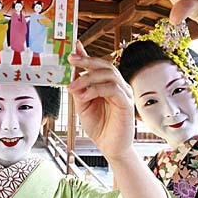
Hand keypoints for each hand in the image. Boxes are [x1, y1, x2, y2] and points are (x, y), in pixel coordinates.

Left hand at [67, 41, 134, 160]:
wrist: (109, 147)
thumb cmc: (99, 126)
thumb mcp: (82, 105)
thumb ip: (79, 90)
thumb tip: (72, 74)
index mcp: (108, 84)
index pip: (98, 65)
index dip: (86, 56)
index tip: (73, 50)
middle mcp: (118, 86)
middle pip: (105, 65)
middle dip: (87, 61)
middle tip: (72, 60)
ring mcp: (124, 93)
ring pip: (109, 75)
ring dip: (88, 78)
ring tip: (74, 86)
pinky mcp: (126, 104)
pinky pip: (112, 89)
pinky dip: (96, 90)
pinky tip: (85, 96)